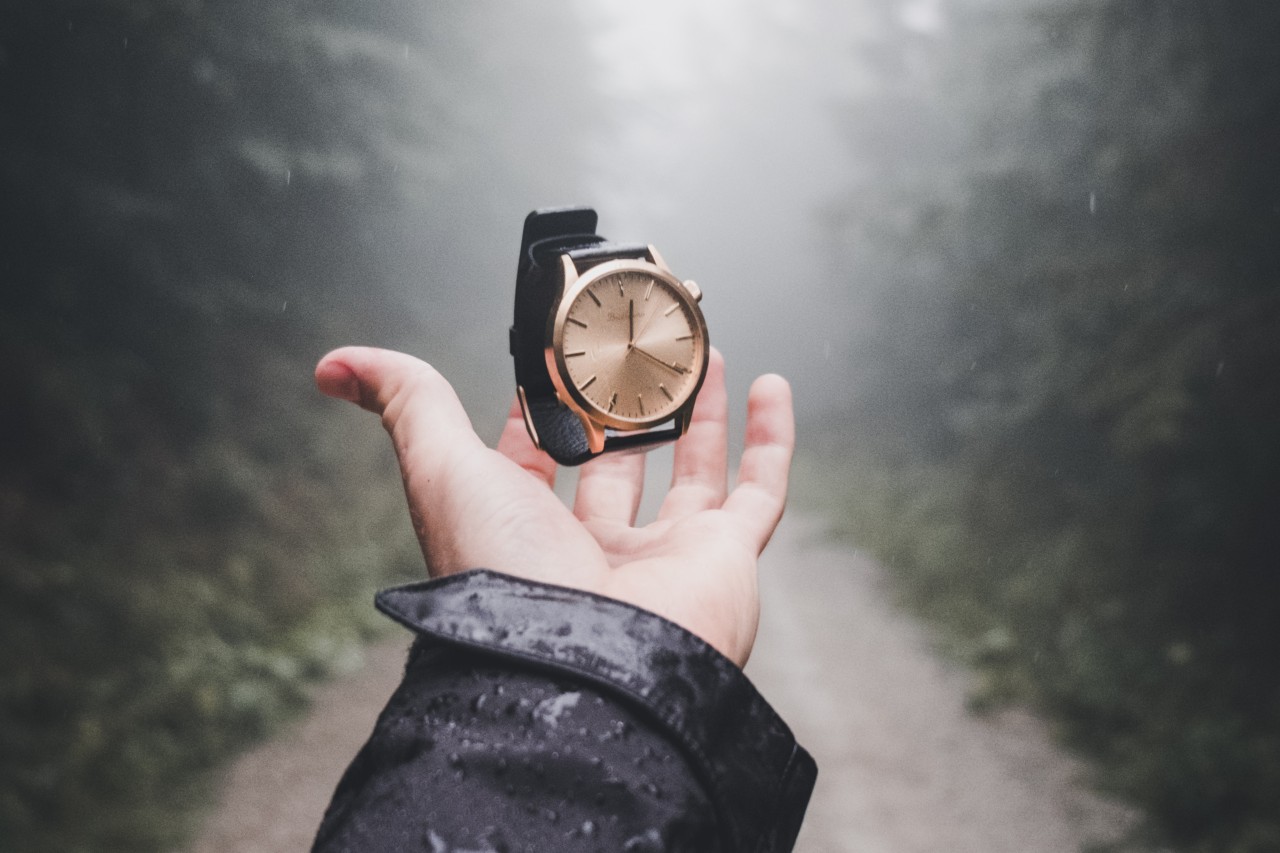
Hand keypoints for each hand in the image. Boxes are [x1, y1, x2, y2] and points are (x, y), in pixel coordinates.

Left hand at [314, 346, 793, 667]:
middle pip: (618, 460)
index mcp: (527, 528)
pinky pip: (762, 491)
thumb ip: (406, 403)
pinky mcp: (726, 559)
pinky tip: (771, 386)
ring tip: (704, 354)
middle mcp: (595, 544)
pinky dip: (773, 439)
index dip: (540, 404)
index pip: (534, 455)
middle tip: (642, 349)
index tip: (553, 358)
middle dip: (629, 404)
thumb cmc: (505, 576)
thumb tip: (337, 362)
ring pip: (693, 471)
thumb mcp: (442, 468)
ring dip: (701, 412)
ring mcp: (665, 553)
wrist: (585, 662)